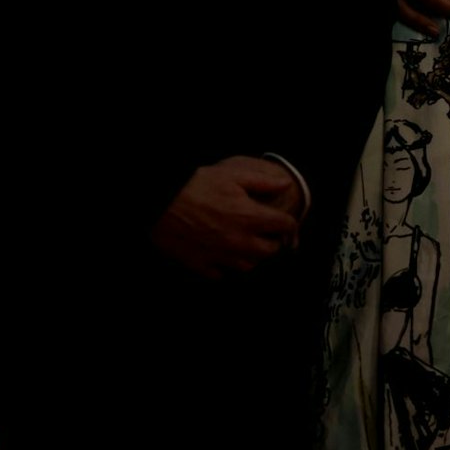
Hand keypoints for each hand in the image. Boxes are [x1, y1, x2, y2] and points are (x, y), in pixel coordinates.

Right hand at [150, 156, 303, 277]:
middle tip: (268, 235)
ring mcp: (219, 256)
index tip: (287, 225)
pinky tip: (222, 255)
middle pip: (269, 251)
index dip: (290, 225)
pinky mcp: (199, 265)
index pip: (284, 226)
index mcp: (249, 218)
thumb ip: (262, 181)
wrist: (159, 201)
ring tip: (247, 245)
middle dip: (273, 243)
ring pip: (248, 267)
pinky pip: (220, 274)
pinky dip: (225, 267)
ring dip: (252, 257)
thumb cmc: (195, 185)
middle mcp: (238, 241)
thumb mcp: (232, 175)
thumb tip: (285, 184)